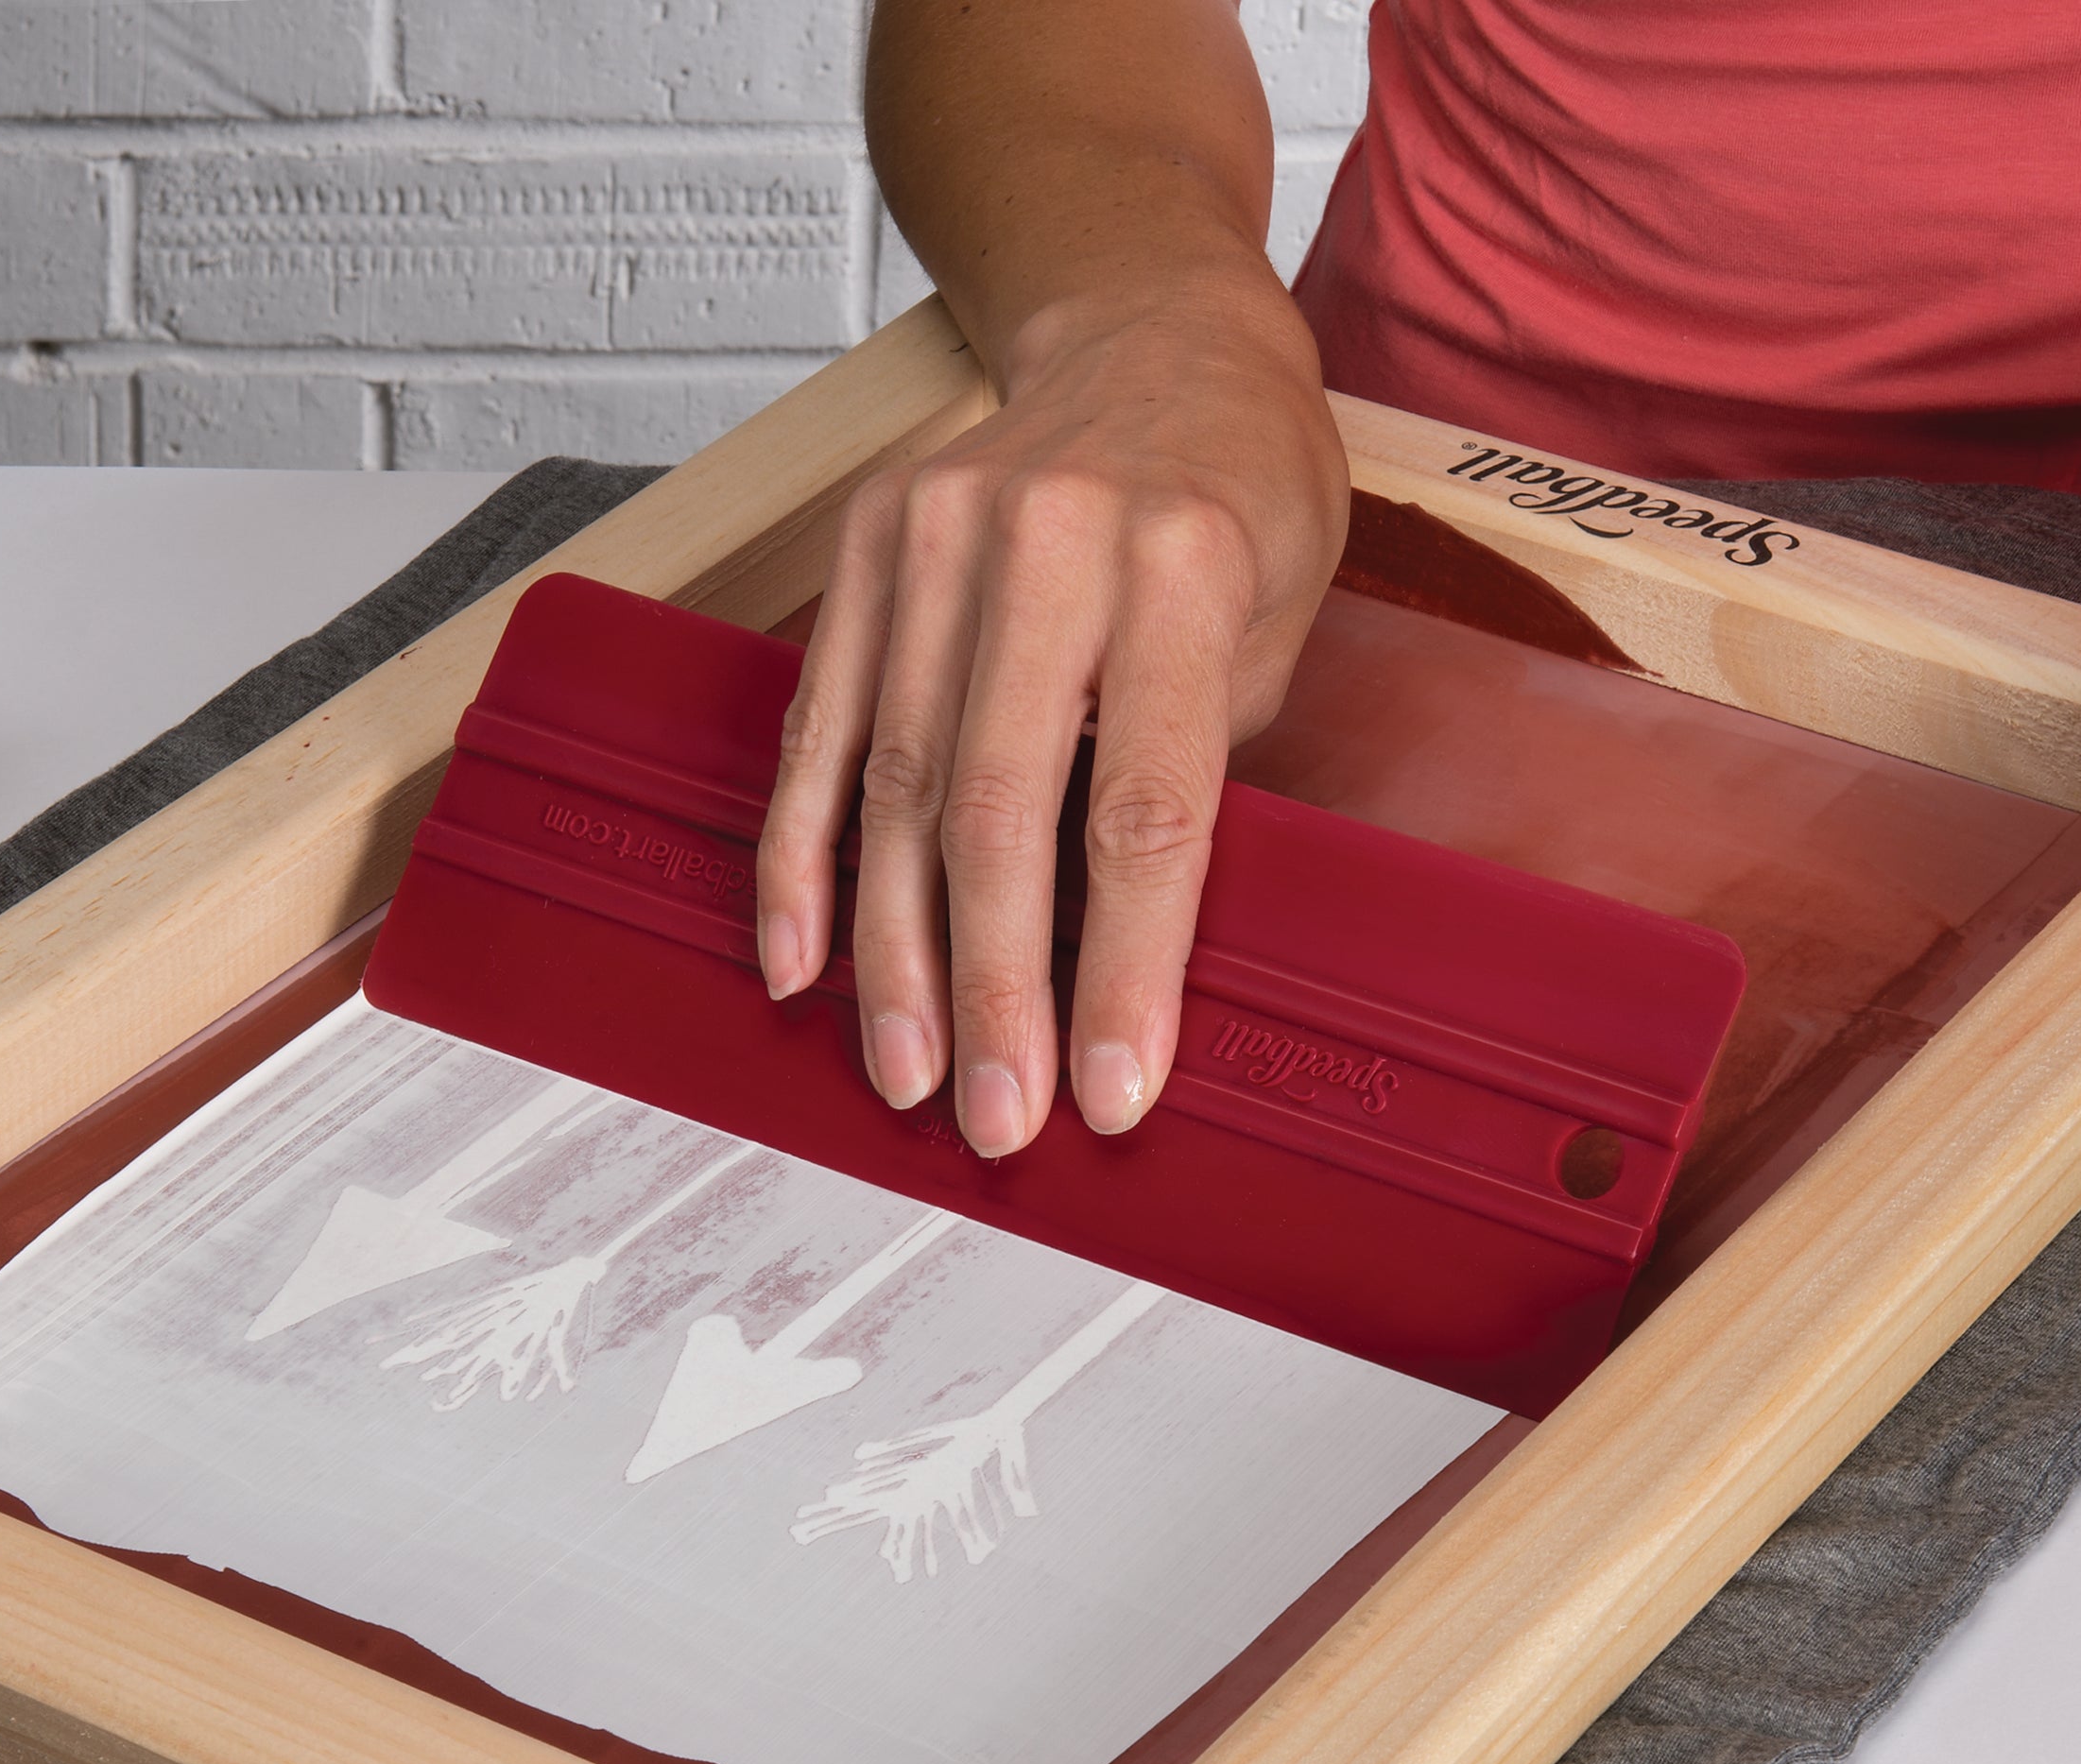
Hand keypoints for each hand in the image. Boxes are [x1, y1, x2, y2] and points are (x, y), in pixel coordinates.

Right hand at [753, 274, 1347, 1155]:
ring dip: (893, 955)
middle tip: (996, 1118)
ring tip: (906, 1076)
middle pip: (1001, 811)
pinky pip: (818, 730)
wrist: (1151, 329)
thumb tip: (1126, 959)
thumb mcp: (1279, 616)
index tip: (1114, 1091)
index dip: (1128, 967)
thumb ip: (1201, 765)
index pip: (1148, 809)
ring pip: (896, 787)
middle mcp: (1050, 543)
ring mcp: (936, 538)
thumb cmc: (1241, 489)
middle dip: (993, 990)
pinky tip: (801, 963)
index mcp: (1185, 564)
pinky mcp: (861, 550)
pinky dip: (802, 858)